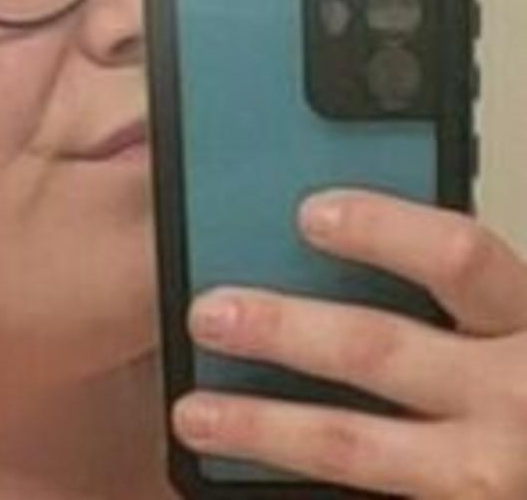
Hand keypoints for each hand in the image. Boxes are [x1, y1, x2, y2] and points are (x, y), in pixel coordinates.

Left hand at [170, 189, 526, 497]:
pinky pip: (367, 499)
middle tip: (208, 313)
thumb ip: (445, 288)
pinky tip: (243, 478)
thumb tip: (314, 226)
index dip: (381, 231)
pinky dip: (293, 487)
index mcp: (523, 318)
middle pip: (378, 347)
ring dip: (263, 427)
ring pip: (353, 445)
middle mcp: (515, 396)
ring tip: (193, 414)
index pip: (456, 256)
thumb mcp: (507, 322)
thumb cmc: (526, 386)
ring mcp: (491, 477)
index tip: (308, 214)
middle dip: (282, 329)